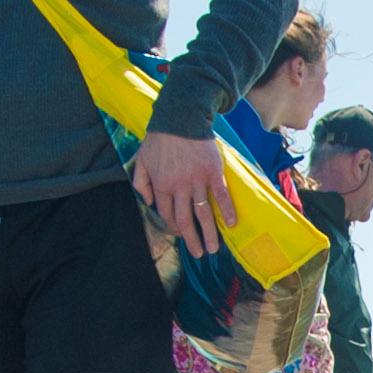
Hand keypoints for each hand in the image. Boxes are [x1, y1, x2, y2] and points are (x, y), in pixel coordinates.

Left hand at [133, 130, 231, 258]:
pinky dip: (226, 210)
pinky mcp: (212, 172)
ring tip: (213, 248)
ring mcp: (197, 181)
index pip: (168, 214)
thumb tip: (147, 200)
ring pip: (203, 212)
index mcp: (162, 185)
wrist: (180, 118)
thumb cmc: (160, 138)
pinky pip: (220, 195)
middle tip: (198, 254)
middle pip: (185, 219)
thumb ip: (141, 182)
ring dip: (209, 233)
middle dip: (191, 239)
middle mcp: (179, 187)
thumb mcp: (142, 159)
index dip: (174, 227)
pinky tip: (231, 224)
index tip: (182, 235)